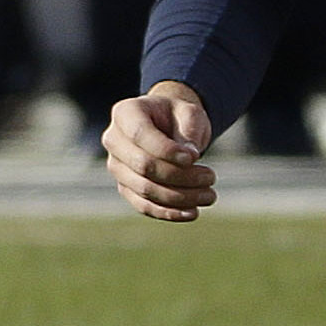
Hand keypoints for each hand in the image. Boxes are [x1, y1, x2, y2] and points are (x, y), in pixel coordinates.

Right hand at [105, 82, 217, 221]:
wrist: (169, 127)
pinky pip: (144, 205)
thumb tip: (189, 158)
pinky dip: (168, 212)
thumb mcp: (190, 113)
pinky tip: (192, 212)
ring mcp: (117, 166)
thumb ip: (189, 130)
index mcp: (125, 113)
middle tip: (211, 177)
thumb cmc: (179, 117)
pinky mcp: (125, 187)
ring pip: (144, 189)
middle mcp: (114, 140)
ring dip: (179, 197)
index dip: (167, 150)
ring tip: (210, 195)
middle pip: (143, 165)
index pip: (140, 135)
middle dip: (179, 176)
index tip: (195, 158)